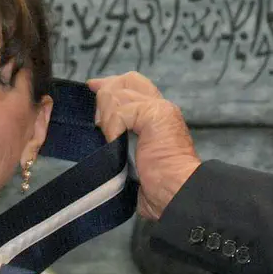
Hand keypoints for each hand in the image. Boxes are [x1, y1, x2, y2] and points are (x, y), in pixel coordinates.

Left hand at [88, 72, 201, 219]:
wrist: (178, 192)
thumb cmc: (162, 188)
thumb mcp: (138, 162)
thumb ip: (125, 144)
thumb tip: (105, 140)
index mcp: (159, 117)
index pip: (134, 86)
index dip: (112, 85)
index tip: (93, 89)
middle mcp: (161, 108)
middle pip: (127, 80)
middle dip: (105, 91)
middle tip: (96, 117)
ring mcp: (159, 110)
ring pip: (119, 95)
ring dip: (106, 117)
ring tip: (109, 139)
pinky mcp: (153, 116)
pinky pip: (120, 111)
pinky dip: (112, 127)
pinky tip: (115, 142)